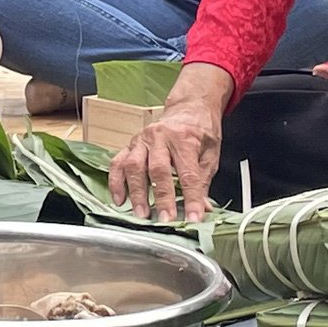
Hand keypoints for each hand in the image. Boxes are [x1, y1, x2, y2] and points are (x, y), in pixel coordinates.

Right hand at [107, 63, 233, 221]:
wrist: (189, 107)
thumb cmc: (200, 130)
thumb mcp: (211, 153)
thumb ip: (203, 181)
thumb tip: (202, 208)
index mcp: (184, 138)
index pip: (188, 173)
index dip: (191, 198)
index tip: (194, 217)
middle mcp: (160, 137)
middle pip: (158, 170)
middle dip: (161, 197)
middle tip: (165, 219)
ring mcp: (142, 140)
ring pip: (134, 166)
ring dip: (136, 192)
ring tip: (141, 213)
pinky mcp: (131, 144)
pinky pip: (118, 163)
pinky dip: (116, 182)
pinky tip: (119, 199)